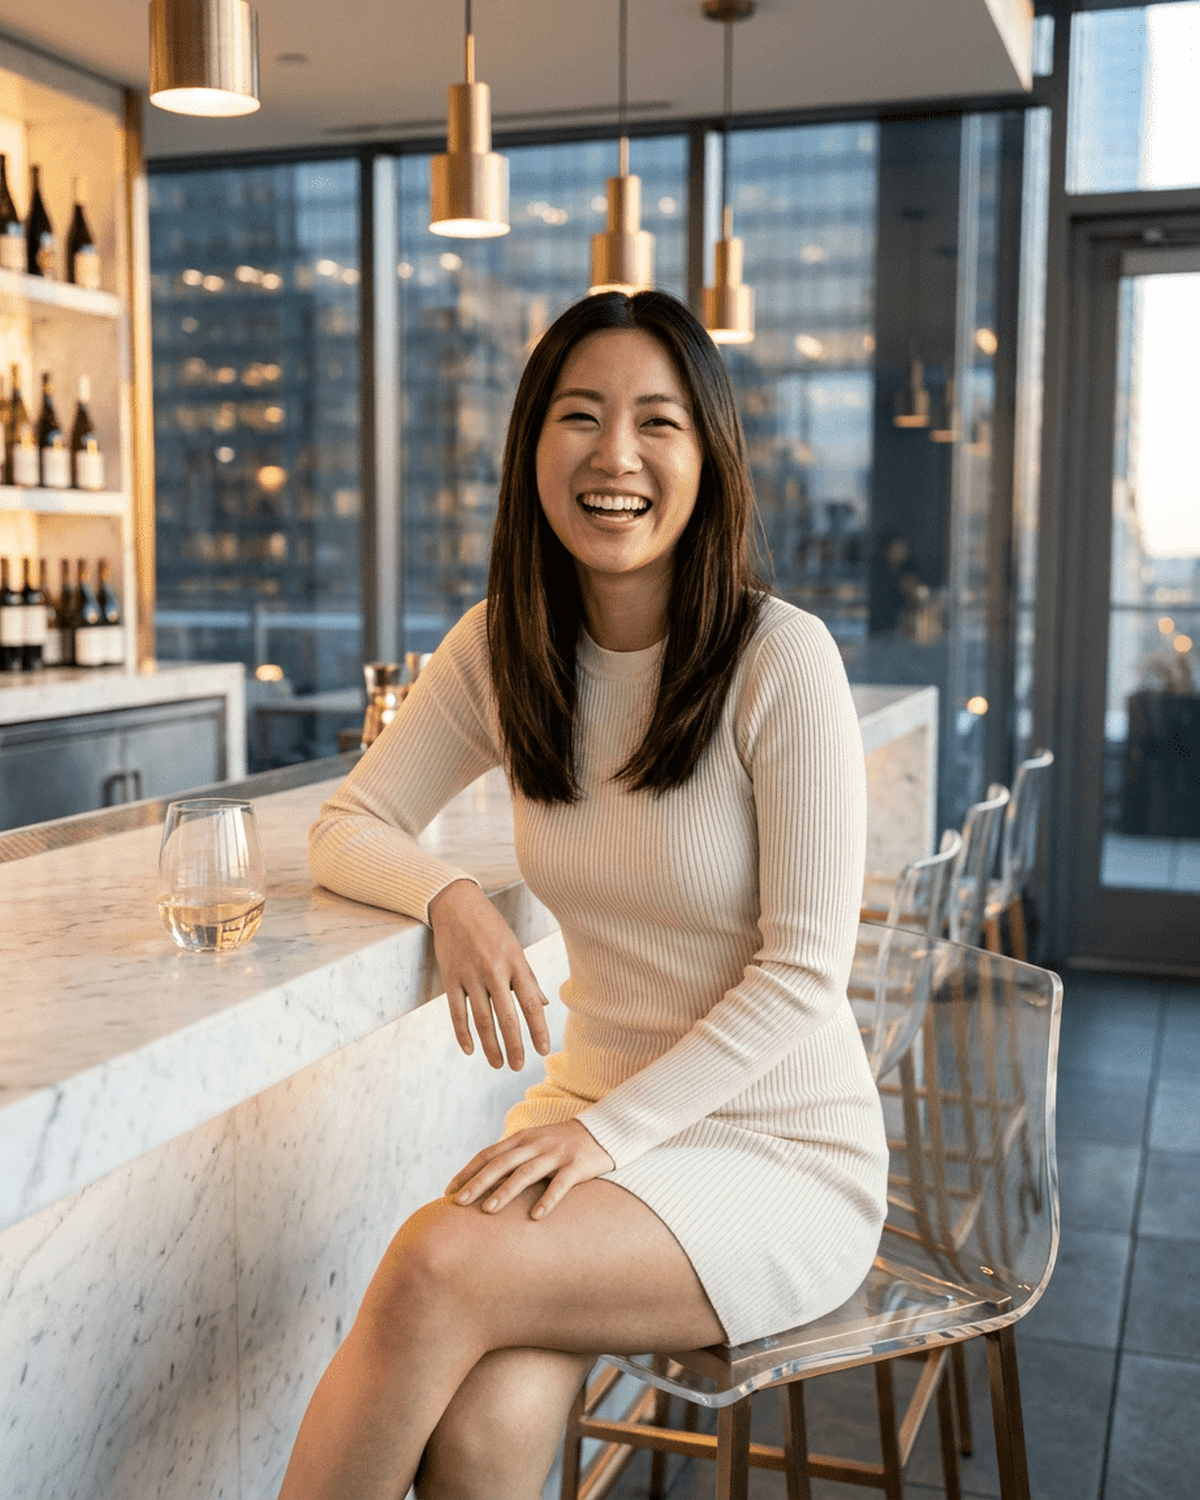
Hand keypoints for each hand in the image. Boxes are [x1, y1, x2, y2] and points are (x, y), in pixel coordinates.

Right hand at [428, 878, 551, 1070]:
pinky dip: (463, 1034)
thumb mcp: (515, 947)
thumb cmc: (491, 927)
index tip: (543, 1050)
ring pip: (482, 1019)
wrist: (456, 904)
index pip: (531, 1004)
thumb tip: (544, 1004)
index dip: (538, 1030)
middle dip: (514, 1046)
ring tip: (497, 1064)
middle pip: (507, 1017)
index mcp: (516, 962)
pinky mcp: (450, 977)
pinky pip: (456, 1012)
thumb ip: (529, 978)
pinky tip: (470, 1050)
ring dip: (491, 1046)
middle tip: (518, 1066)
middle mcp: (494, 970)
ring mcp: (470, 975)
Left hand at [445, 1120, 614, 1219]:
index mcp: (523, 1138)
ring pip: (526, 1173)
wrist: (604, 1131)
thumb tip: (484, 1179)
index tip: (449, 1190)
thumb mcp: (535, 1143)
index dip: (468, 1172)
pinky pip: (561, 1184)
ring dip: (505, 1191)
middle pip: (501, 1164)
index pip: (488, 1154)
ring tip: (487, 1210)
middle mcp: (536, 1144)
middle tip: (459, 1203)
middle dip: (478, 1183)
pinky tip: (536, 1216)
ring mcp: (556, 1154)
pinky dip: (548, 1199)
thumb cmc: (563, 1143)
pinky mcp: (577, 1165)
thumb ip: (513, 1157)